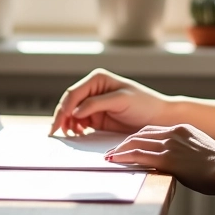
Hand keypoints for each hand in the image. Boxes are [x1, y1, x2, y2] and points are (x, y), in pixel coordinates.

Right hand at [49, 68, 172, 135]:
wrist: (159, 117)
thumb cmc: (144, 104)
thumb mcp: (121, 100)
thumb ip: (96, 104)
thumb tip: (74, 111)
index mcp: (97, 79)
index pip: (74, 93)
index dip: (64, 108)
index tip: (59, 123)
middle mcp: (93, 89)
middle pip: (69, 103)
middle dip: (61, 117)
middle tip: (55, 133)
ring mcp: (94, 104)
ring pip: (71, 113)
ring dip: (67, 123)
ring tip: (69, 135)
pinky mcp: (97, 118)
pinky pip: (80, 122)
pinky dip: (75, 128)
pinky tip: (77, 135)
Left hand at [104, 123, 214, 195]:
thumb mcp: (203, 153)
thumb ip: (189, 153)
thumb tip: (184, 164)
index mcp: (183, 129)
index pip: (153, 130)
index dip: (138, 137)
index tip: (129, 143)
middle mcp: (174, 133)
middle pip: (142, 134)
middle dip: (125, 142)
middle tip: (113, 149)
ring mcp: (170, 145)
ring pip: (137, 143)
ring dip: (120, 149)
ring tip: (109, 156)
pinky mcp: (167, 159)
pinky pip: (140, 155)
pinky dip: (124, 157)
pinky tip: (115, 160)